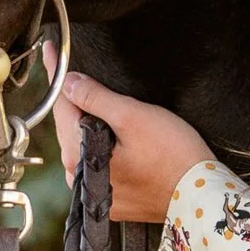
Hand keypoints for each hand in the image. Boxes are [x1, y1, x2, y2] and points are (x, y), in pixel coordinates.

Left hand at [49, 63, 209, 223]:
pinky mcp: (113, 199)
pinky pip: (96, 164)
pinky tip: (112, 135)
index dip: (58, 75)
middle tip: (72, 72)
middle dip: (70, 99)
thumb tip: (69, 82)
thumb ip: (96, 97)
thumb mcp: (133, 116)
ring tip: (94, 102)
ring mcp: (95, 192)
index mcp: (78, 157)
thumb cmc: (173, 156)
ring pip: (81, 146)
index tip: (50, 51)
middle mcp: (79, 179)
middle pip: (69, 127)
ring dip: (86, 124)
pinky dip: (98, 146)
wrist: (200, 196)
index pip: (61, 106)